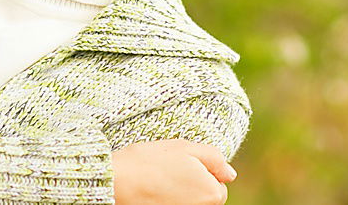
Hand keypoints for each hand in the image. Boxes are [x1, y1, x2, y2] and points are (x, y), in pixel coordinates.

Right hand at [111, 138, 236, 204]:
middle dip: (193, 185)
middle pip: (206, 197)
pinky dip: (169, 200)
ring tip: (160, 181)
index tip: (180, 163)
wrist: (116, 182)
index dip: (202, 171)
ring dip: (181, 193)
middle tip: (169, 171)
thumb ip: (214, 158)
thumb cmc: (149, 161)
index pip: (219, 185)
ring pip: (190, 201)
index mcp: (212, 193)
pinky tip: (155, 192)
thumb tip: (230, 174)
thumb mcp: (184, 147)